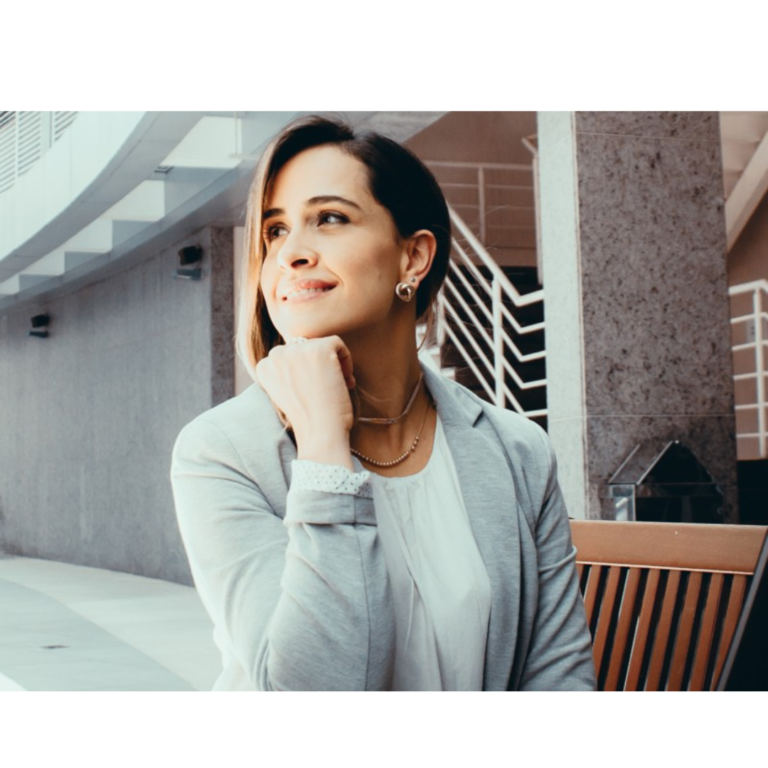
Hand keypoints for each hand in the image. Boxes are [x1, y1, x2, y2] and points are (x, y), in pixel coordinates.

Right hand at [255, 336, 355, 467]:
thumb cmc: (309, 419)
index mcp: (264, 367)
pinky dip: (346, 359)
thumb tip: (308, 358)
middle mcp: (276, 355)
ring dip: (333, 363)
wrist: (320, 433)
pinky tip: (345, 380)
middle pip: (305, 347)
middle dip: (319, 364)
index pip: (290, 355)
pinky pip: (337, 343)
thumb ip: (289, 372)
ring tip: (339, 384)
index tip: (314, 389)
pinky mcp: (318, 349)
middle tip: (329, 387)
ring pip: (320, 344)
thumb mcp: (288, 393)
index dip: (306, 371)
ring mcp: (296, 351)